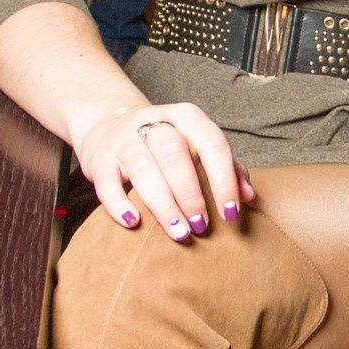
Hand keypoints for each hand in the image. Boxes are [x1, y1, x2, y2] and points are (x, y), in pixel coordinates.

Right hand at [72, 99, 256, 239]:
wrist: (106, 125)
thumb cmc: (163, 144)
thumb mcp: (194, 145)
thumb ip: (224, 166)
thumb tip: (249, 196)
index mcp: (185, 116)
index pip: (211, 142)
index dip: (223, 179)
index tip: (230, 213)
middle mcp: (153, 121)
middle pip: (175, 154)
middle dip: (191, 194)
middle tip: (201, 226)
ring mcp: (124, 139)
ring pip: (144, 168)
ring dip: (163, 204)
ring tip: (179, 232)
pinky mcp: (99, 159)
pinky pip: (106, 181)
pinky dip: (118, 203)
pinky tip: (133, 222)